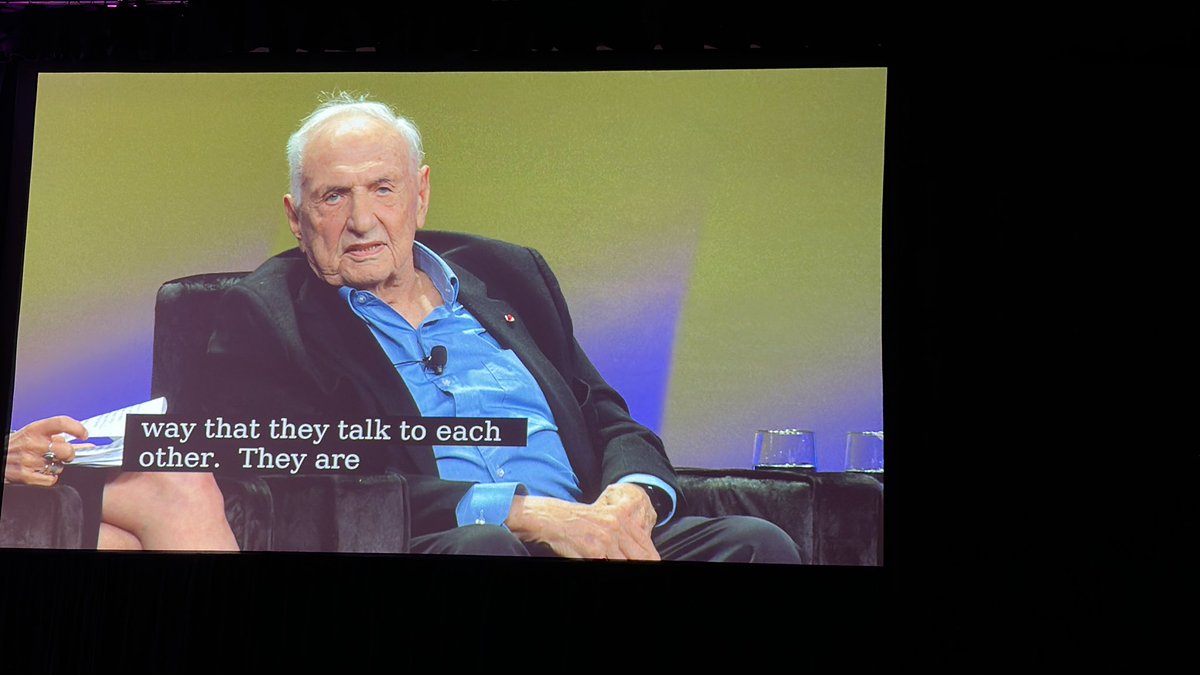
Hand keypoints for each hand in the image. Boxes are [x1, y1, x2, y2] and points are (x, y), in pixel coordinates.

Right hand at [4, 416, 89, 486]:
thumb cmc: (18, 446)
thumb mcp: (34, 435)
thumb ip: (59, 437)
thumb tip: (87, 444)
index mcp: (35, 429)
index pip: (61, 423)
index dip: (77, 428)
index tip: (84, 435)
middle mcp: (32, 443)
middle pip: (66, 449)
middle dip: (70, 454)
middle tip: (64, 455)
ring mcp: (28, 460)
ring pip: (59, 466)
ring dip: (56, 466)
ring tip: (45, 463)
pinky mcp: (25, 476)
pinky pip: (51, 479)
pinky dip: (49, 478)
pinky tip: (41, 472)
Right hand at [505, 483, 659, 560]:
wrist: (552, 519)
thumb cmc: (577, 522)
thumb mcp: (605, 518)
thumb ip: (622, 531)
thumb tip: (640, 551)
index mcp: (622, 518)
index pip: (647, 548)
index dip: (652, 560)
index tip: (653, 563)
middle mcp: (617, 527)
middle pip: (641, 557)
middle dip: (641, 566)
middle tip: (642, 570)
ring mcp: (606, 540)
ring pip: (626, 562)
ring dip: (623, 565)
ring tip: (615, 563)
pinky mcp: (594, 551)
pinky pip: (608, 564)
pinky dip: (608, 567)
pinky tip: (601, 562)